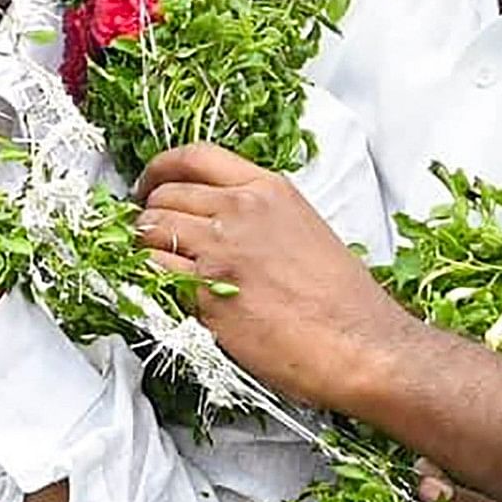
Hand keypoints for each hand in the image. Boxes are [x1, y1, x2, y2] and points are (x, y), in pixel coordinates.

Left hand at [134, 142, 405, 408]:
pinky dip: (146, 278)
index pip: (195, 156)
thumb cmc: (342, 300)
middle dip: (147, 213)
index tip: (150, 185)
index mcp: (268, 190)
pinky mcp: (205, 293)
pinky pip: (152, 272)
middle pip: (165, 194)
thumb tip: (220, 221)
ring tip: (152, 264)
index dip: (161, 169)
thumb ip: (259, 215)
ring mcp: (219, 250)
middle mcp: (240, 211)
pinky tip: (159, 289)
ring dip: (143, 247)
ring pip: (149, 230)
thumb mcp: (304, 230)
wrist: (358, 344)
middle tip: (148, 234)